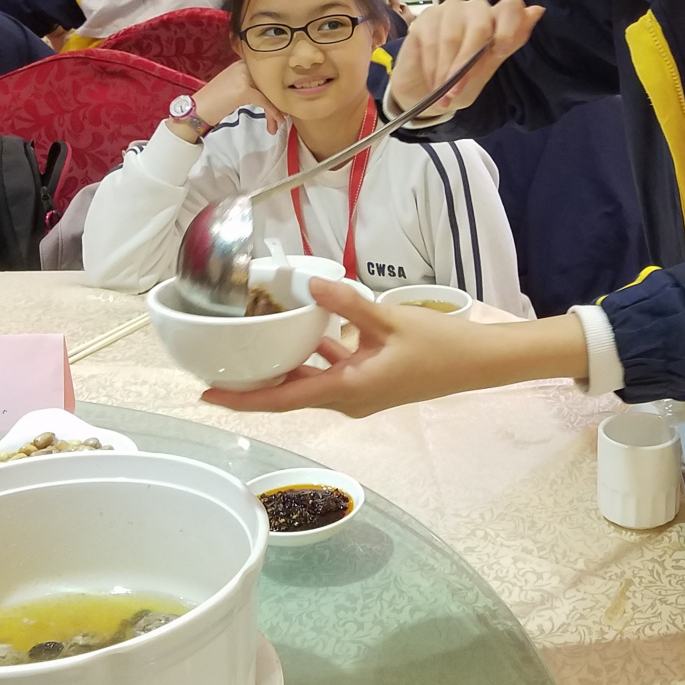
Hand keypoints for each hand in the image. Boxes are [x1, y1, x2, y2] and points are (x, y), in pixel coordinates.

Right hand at [170, 60, 275, 141]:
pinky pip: (264, 101)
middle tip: (282, 116)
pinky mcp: (243, 90)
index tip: (283, 102)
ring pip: (268, 93)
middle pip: (269, 84)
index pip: (266, 75)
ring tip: (277, 123)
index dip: (277, 90)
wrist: (196, 110)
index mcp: (242, 64)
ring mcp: (243, 76)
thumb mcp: (234, 87)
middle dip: (277, 102)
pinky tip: (276, 121)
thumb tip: (272, 94)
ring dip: (275, 110)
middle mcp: (243, 66)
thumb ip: (251, 84)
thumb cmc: (214, 101)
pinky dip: (272, 112)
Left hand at [202, 280, 586, 415]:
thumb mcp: (390, 320)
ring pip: (309, 383)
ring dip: (283, 370)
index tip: (207, 394)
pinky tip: (304, 330)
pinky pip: (331, 373)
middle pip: (289, 395)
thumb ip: (348, 305)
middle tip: (218, 366)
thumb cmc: (439, 346)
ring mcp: (360, 393)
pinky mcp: (371, 382)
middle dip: (254, 385)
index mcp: (348, 390)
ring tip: (251, 348)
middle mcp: (348, 399)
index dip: (243, 400)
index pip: (284, 400)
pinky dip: (312, 358)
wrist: (477, 362)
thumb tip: (311, 283)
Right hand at [387, 0, 543, 118]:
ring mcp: (450, 10)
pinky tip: (432, 83)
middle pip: (480, 24)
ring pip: (452, 36)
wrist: (426, 93)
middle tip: (457, 91)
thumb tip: (539, 10)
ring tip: (443, 94)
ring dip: (446, 70)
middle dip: (468, 62)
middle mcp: (476, 9)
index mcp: (498, 20)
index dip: (509, 27)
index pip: (511, 8)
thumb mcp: (486, 70)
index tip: (501, 50)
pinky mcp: (426, 17)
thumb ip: (507, 44)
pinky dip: (432, 67)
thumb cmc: (460, 82)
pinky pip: (431, 40)